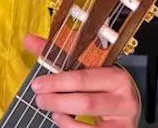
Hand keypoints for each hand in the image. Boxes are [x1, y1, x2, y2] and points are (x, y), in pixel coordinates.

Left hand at [23, 34, 140, 126]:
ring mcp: (123, 119)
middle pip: (86, 102)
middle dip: (57, 101)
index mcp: (116, 76)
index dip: (58, 81)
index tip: (37, 84)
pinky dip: (70, 127)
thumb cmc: (102, 85)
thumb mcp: (87, 69)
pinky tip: (61, 119)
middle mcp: (124, 98)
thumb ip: (59, 55)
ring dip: (62, 116)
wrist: (128, 105)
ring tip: (50, 110)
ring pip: (88, 121)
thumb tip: (28, 39)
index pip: (84, 78)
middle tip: (39, 99)